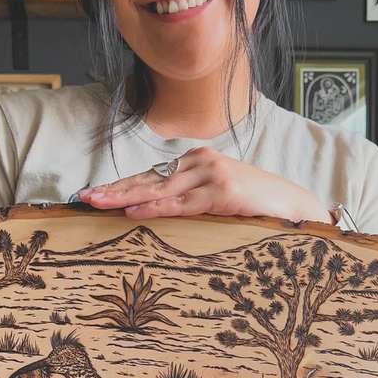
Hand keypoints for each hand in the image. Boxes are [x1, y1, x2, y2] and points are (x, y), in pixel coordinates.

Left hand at [77, 147, 331, 223]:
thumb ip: (190, 202)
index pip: (150, 176)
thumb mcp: (217, 201)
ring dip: (124, 196)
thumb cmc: (256, 207)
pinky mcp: (222, 191)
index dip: (119, 185)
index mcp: (196, 163)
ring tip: (97, 202)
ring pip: (158, 188)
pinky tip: (132, 210)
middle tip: (82, 197)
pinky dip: (155, 206)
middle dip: (113, 189)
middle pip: (147, 178)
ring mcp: (211, 174)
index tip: (92, 194)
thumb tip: (155, 215)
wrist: (295, 206)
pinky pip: (180, 202)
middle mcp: (200, 162)